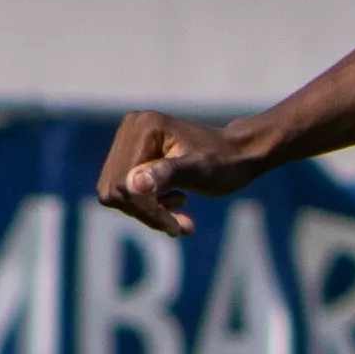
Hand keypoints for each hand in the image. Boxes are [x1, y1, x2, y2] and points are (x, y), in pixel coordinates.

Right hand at [95, 110, 264, 236]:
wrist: (238, 154)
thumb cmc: (225, 162)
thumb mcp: (199, 171)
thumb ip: (165, 174)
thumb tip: (132, 184)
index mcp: (144, 127)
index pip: (124, 181)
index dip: (145, 209)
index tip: (176, 226)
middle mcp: (131, 127)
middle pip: (116, 188)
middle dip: (147, 212)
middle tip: (179, 225)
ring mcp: (129, 139)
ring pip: (118, 193)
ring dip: (148, 211)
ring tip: (181, 211)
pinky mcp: (133, 152)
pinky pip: (125, 190)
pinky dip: (148, 204)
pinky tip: (175, 202)